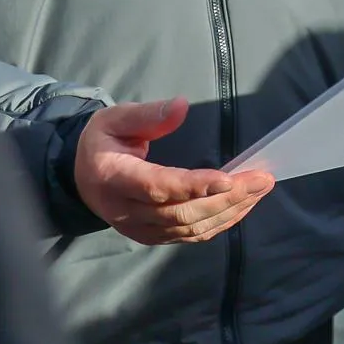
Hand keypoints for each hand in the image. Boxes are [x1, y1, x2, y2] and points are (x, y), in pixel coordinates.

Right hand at [73, 98, 274, 245]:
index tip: (227, 179)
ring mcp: (141, 229)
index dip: (193, 186)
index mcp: (114, 178)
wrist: (82, 178)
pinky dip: (220, 223)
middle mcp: (127, 211)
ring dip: (230, 210)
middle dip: (227, 197)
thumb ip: (147, 115)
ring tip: (260, 189)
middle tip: (262, 179)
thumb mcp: (114, 119)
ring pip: (191, 227)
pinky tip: (243, 206)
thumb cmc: (102, 143)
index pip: (157, 187)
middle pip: (182, 212)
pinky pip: (190, 235)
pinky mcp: (153, 237)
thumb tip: (181, 106)